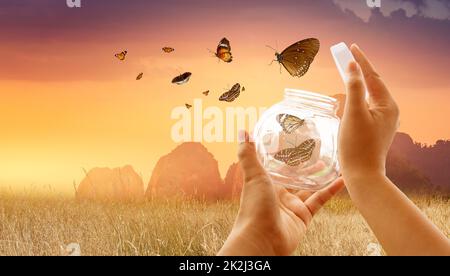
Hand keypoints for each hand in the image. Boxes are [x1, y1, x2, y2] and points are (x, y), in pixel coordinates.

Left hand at [218, 131, 343, 255]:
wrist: (262, 238)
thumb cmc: (254, 207)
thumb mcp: (252, 175)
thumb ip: (248, 154)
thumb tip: (243, 131)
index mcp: (265, 183)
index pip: (276, 165)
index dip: (284, 154)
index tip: (295, 140)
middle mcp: (278, 194)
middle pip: (294, 176)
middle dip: (305, 164)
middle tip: (317, 149)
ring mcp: (291, 206)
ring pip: (308, 187)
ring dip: (319, 175)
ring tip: (331, 161)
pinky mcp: (304, 216)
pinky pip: (319, 200)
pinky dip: (330, 190)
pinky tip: (342, 180)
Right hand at [339, 44, 399, 182]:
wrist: (361, 175)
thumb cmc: (357, 146)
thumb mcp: (353, 113)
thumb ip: (354, 87)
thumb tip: (352, 67)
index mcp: (388, 105)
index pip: (373, 76)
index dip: (360, 61)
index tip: (350, 47)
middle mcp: (389, 111)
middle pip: (372, 84)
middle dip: (359, 70)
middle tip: (345, 57)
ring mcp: (383, 121)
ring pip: (368, 96)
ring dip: (357, 84)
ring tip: (346, 72)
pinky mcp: (375, 129)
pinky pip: (365, 107)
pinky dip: (356, 98)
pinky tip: (348, 98)